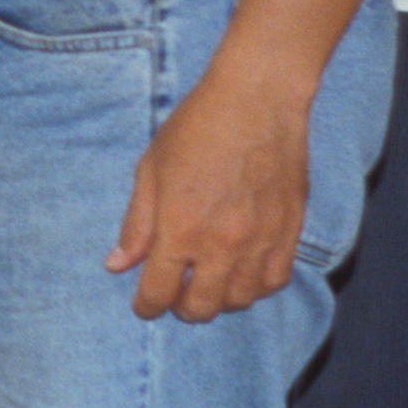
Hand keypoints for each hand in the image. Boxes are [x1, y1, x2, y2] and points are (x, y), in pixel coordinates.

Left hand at [104, 68, 312, 321]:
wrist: (257, 100)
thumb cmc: (197, 127)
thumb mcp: (150, 170)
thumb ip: (137, 224)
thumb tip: (117, 265)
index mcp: (180, 228)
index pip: (158, 292)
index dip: (147, 306)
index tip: (144, 305)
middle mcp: (221, 243)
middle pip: (201, 307)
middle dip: (182, 308)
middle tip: (176, 295)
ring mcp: (260, 240)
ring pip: (240, 300)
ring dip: (219, 299)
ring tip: (208, 283)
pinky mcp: (290, 230)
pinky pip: (275, 280)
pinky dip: (256, 286)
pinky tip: (243, 272)